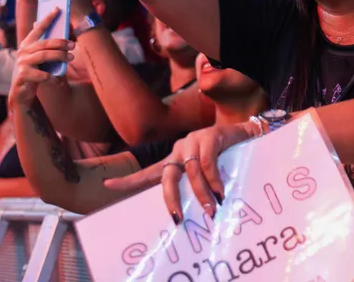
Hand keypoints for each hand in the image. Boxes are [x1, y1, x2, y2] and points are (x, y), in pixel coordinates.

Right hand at [8, 11, 72, 106]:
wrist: (21, 92)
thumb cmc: (35, 72)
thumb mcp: (41, 59)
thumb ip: (48, 49)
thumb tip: (65, 39)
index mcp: (27, 44)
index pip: (38, 28)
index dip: (48, 18)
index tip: (57, 8)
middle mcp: (23, 52)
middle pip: (45, 43)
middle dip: (60, 43)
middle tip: (73, 45)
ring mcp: (21, 63)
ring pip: (44, 56)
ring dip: (60, 56)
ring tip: (70, 58)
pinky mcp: (22, 76)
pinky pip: (42, 75)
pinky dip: (52, 77)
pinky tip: (58, 80)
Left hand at [104, 122, 256, 222]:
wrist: (245, 135)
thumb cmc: (223, 157)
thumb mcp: (204, 172)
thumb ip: (194, 187)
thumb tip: (187, 215)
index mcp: (174, 159)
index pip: (149, 172)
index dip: (129, 180)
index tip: (108, 185)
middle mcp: (179, 149)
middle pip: (167, 176)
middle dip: (171, 199)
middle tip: (177, 219)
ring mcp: (194, 141)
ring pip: (191, 172)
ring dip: (202, 194)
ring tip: (211, 210)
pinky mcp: (210, 136)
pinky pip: (208, 163)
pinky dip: (214, 181)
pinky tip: (220, 193)